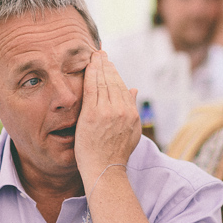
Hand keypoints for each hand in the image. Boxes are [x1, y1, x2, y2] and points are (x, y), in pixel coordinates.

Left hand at [74, 51, 141, 180]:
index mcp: (131, 113)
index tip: (109, 63)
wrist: (105, 170)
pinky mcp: (93, 114)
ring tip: (95, 55)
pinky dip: (91, 74)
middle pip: (114, 81)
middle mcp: (122, 110)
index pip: (122, 86)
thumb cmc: (115, 154)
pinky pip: (92, 88)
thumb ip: (133, 108)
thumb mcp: (132, 131)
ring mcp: (108, 111)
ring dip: (99, 66)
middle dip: (107, 64)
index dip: (115, 73)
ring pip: (104, 82)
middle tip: (101, 53)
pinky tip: (88, 65)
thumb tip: (134, 89)